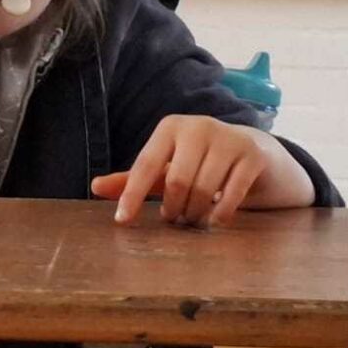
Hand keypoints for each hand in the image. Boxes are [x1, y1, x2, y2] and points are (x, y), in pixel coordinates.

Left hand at [90, 115, 309, 227]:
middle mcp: (199, 127)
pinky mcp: (253, 155)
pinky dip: (220, 214)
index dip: (132, 195)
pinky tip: (215, 221)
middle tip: (173, 219)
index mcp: (170, 127)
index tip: (123, 221)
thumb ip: (134, 178)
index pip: (145, 164)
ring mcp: (229, 138)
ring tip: (192, 219)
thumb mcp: (166, 168)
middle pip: (176, 180)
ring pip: (203, 188)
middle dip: (173, 207)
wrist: (253, 152)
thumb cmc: (200, 162)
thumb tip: (94, 186)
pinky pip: (232, 194)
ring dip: (195, 213)